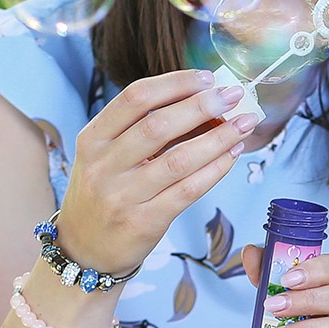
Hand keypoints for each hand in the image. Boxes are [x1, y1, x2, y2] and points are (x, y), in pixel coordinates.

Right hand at [57, 71, 257, 273]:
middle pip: (158, 125)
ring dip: (218, 138)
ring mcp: (123, 196)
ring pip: (179, 159)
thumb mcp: (105, 156)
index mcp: (92, 139)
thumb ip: (141, 130)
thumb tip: (203, 103)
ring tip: (244, 124)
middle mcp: (103, 165)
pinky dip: (215, 169)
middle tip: (233, 96)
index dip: (174, 83)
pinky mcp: (144, 222)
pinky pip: (188, 190)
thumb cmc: (103, 194)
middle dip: (202, 106)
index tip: (206, 78)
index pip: (135, 98)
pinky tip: (232, 155)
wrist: (84, 250)